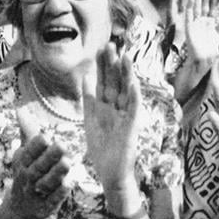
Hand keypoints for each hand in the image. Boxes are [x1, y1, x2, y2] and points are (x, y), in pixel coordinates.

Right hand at [6, 108, 70, 218]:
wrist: (20, 209)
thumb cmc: (26, 173)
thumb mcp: (23, 153)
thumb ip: (26, 131)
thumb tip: (20, 107)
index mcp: (22, 163)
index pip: (28, 152)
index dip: (36, 146)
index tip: (45, 136)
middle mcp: (27, 178)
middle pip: (38, 167)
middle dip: (49, 157)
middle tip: (62, 145)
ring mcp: (36, 194)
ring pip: (46, 183)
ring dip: (57, 173)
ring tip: (68, 162)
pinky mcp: (46, 207)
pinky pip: (53, 199)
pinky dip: (61, 192)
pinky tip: (70, 182)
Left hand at [83, 43, 139, 194]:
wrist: (110, 173)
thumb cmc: (101, 150)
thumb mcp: (90, 120)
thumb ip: (88, 99)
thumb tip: (85, 77)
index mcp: (105, 107)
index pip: (104, 82)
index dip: (102, 66)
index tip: (100, 48)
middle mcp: (117, 108)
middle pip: (114, 82)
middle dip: (112, 65)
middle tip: (110, 45)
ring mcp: (126, 116)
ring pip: (126, 91)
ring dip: (125, 75)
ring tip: (124, 56)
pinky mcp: (132, 127)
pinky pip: (134, 109)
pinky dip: (133, 96)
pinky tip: (132, 83)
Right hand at [182, 0, 218, 62]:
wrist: (204, 61)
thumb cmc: (213, 52)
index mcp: (210, 24)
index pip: (212, 8)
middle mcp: (202, 22)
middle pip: (204, 4)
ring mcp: (195, 24)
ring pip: (196, 7)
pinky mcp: (189, 28)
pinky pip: (188, 15)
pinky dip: (189, 7)